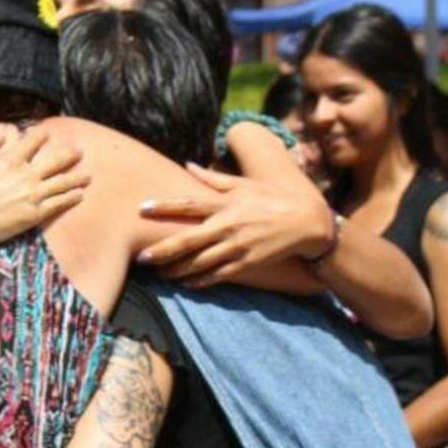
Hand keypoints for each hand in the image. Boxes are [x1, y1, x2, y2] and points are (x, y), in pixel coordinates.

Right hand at [0, 126, 88, 255]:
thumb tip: (4, 133)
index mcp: (10, 158)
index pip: (34, 140)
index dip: (43, 135)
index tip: (50, 135)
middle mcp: (25, 174)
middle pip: (55, 160)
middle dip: (69, 154)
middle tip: (79, 151)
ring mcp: (32, 194)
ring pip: (62, 182)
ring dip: (76, 177)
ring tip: (87, 175)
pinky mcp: (34, 213)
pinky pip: (58, 203)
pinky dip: (71, 197)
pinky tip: (79, 195)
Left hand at [137, 163, 331, 286]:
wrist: (305, 222)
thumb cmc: (271, 198)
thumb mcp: (243, 184)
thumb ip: (213, 178)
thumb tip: (188, 164)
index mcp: (226, 203)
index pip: (189, 204)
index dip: (164, 206)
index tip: (142, 208)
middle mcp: (228, 226)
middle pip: (188, 241)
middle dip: (162, 251)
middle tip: (142, 258)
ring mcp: (237, 247)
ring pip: (199, 263)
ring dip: (176, 271)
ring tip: (159, 274)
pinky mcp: (246, 264)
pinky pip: (217, 275)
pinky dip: (199, 281)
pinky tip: (185, 283)